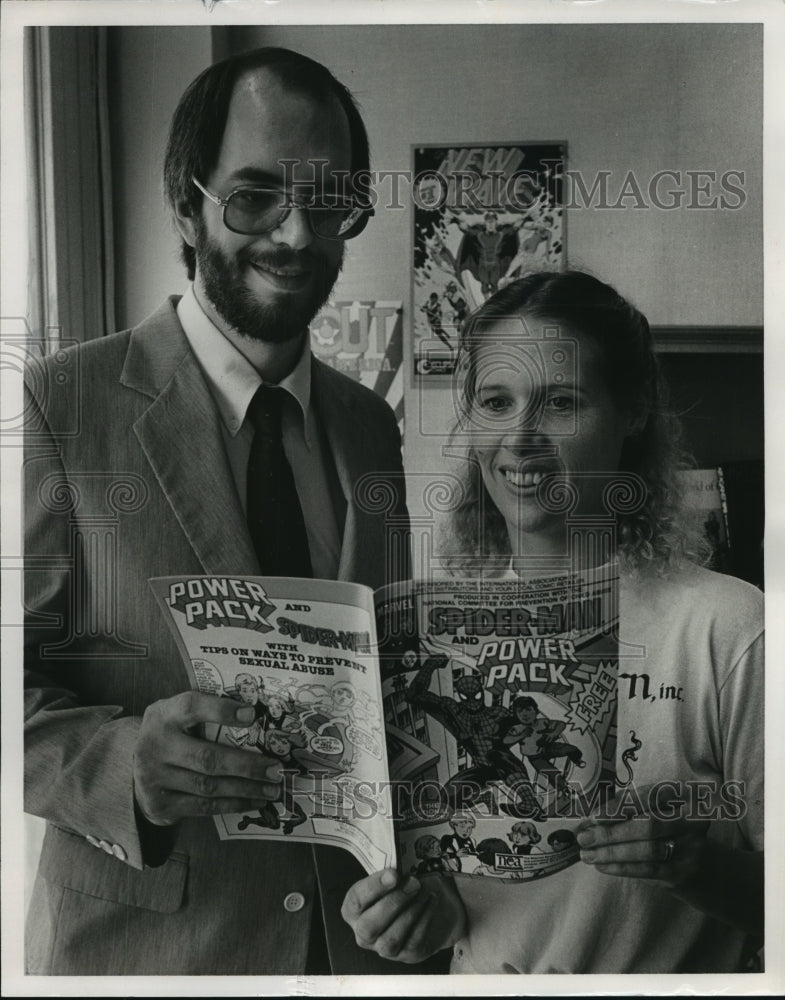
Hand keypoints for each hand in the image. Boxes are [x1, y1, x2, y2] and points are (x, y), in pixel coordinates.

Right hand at [133, 691, 284, 826]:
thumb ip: (208, 712)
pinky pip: (203, 807)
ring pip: (208, 786)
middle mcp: (155, 745)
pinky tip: (254, 801)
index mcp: (163, 715)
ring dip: (246, 789)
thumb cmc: (173, 733)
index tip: (252, 714)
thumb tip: (256, 717)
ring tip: (272, 789)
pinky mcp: (160, 804)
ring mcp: (154, 778)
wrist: (135, 764)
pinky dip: (233, 804)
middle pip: (206, 757)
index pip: (191, 707)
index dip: (221, 710)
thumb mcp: (180, 714)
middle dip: (246, 765)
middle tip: (276, 769)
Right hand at [341, 869, 465, 963]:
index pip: (355, 901)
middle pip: (368, 927)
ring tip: (424, 890)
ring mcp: (384, 948)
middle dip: (392, 903)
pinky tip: (431, 900)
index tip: (394, 874)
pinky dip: (424, 919)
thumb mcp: (392, 878)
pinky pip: (413, 942)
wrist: (429, 908)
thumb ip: (389, 873)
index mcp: (354, 910)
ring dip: (410, 912)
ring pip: (390, 940)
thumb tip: (400, 865)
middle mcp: (364, 933)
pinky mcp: (407, 955)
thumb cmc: (402, 888)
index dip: (373, 887)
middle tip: (413, 882)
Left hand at [577, 787, 709, 888]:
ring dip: (611, 853)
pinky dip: (621, 868)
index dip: (621, 806)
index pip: (651, 796)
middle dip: (611, 833)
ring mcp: (693, 848)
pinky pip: (648, 870)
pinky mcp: (685, 872)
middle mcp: (695, 819)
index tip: (594, 816)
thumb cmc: (672, 829)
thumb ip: (631, 807)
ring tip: (587, 853)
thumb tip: (591, 818)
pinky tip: (602, 865)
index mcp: (687, 794)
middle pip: (647, 826)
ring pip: (646, 851)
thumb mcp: (659, 809)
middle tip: (584, 837)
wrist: (708, 866)